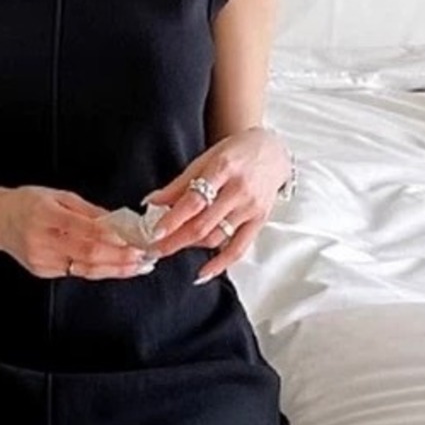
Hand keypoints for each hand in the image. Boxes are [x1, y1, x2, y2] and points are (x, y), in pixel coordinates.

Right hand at [0, 186, 153, 279]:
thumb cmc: (28, 203)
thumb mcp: (59, 196)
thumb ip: (88, 211)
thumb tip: (119, 222)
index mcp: (45, 216)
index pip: (86, 232)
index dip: (113, 239)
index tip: (135, 241)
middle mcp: (41, 241)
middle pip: (88, 255)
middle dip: (120, 259)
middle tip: (144, 258)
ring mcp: (41, 260)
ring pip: (84, 269)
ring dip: (114, 269)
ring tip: (137, 267)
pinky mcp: (42, 271)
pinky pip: (74, 272)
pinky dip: (97, 270)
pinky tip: (115, 267)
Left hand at [140, 128, 290, 283]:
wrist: (273, 152)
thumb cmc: (236, 153)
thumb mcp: (205, 159)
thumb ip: (180, 183)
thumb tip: (152, 202)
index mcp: (223, 169)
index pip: (194, 200)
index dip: (173, 219)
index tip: (155, 232)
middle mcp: (239, 190)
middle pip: (203, 224)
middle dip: (174, 241)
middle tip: (153, 249)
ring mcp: (251, 209)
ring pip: (216, 238)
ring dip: (190, 247)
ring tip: (170, 248)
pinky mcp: (260, 222)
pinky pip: (238, 249)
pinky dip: (219, 264)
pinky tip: (203, 273)